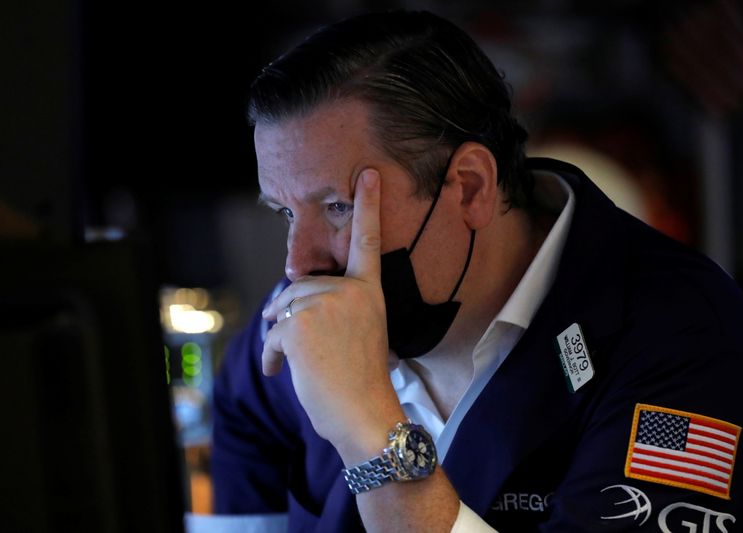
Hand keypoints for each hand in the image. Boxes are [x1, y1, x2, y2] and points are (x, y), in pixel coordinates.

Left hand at [262, 169, 404, 461]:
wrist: (364, 414)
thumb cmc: (360, 380)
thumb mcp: (359, 333)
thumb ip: (335, 308)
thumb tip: (285, 304)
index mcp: (369, 293)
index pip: (368, 243)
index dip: (369, 206)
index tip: (369, 174)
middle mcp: (351, 292)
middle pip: (301, 287)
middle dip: (289, 314)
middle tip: (298, 348)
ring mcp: (327, 305)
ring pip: (284, 308)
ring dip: (279, 337)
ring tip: (295, 364)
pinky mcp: (302, 323)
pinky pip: (273, 333)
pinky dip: (271, 356)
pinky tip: (281, 372)